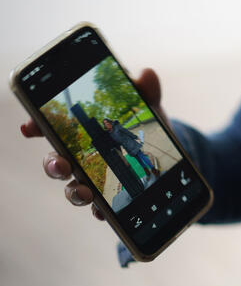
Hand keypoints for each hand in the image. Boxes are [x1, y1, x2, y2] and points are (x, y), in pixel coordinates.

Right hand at [21, 68, 166, 219]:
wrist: (166, 149)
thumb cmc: (147, 121)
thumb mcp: (147, 105)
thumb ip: (145, 90)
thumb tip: (145, 74)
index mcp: (85, 129)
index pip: (53, 127)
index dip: (36, 126)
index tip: (29, 128)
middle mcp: (82, 155)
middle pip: (56, 161)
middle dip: (52, 164)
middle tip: (61, 164)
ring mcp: (95, 177)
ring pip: (73, 187)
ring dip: (74, 192)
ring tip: (85, 192)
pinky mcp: (112, 195)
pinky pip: (99, 207)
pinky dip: (99, 210)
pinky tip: (103, 211)